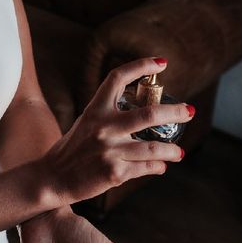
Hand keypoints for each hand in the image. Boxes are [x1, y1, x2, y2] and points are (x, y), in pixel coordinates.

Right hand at [36, 57, 193, 206]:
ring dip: (171, 150)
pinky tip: (161, 166)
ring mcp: (109, 151)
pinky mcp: (114, 172)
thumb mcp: (85, 124)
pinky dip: (157, 167)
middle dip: (176, 112)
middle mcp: (103, 127)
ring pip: (154, 147)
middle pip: (150, 114)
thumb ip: (108, 116)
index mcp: (95, 110)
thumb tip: (143, 115)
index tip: (161, 63)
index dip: (141, 66)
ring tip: (179, 153)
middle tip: (189, 111)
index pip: (118, 78)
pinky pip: (146, 167)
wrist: (52, 179)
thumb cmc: (71, 151)